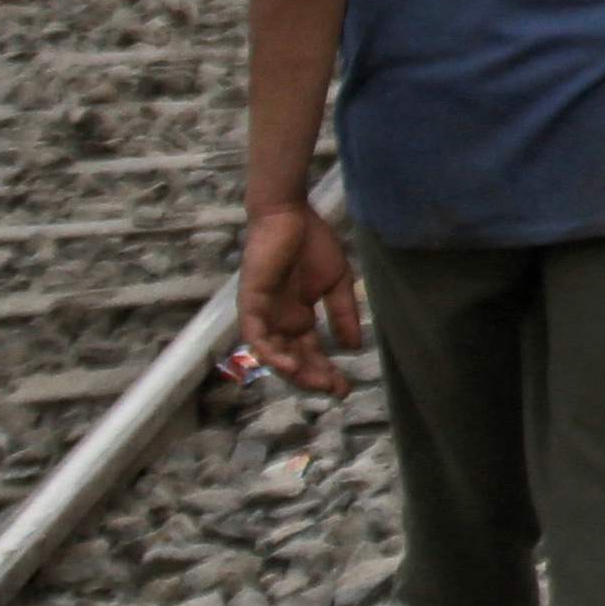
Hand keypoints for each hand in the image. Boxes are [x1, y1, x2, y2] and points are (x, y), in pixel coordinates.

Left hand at [240, 204, 363, 394]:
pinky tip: (289, 364)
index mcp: (298, 317)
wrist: (289, 215)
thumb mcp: (336, 282)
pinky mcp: (251, 304)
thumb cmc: (312, 243)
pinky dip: (270, 353)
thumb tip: (353, 346)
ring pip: (273, 354)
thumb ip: (342, 313)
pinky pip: (257, 336)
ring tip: (315, 382)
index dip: (326, 371)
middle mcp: (278, 321)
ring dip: (292, 371)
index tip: (346, 387)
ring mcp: (263, 314)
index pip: (310, 352)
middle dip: (313, 377)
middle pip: (293, 359)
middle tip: (335, 390)